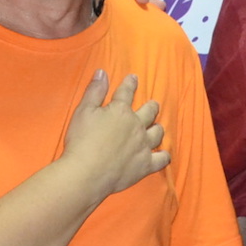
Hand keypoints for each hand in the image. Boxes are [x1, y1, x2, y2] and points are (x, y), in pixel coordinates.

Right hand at [62, 72, 169, 197]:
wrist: (87, 173)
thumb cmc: (81, 141)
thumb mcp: (83, 111)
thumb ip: (94, 91)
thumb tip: (102, 72)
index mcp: (120, 111)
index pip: (127, 92)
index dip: (130, 83)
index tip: (134, 78)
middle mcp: (136, 125)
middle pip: (150, 112)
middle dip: (152, 106)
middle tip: (153, 104)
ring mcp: (143, 146)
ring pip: (158, 133)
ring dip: (158, 128)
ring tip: (157, 127)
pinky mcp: (145, 165)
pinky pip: (161, 159)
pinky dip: (164, 156)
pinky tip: (164, 155)